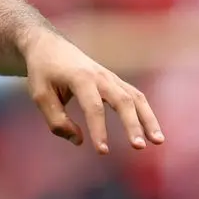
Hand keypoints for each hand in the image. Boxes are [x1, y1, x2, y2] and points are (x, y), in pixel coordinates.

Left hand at [24, 29, 164, 154]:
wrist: (49, 46)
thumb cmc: (43, 72)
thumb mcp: (40, 94)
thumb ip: (56, 120)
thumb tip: (79, 141)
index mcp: (80, 77)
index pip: (93, 107)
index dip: (99, 130)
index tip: (103, 152)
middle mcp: (100, 76)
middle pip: (123, 100)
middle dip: (133, 124)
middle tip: (139, 146)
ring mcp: (111, 77)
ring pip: (136, 97)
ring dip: (148, 119)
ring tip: (158, 141)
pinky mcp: (115, 81)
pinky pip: (136, 96)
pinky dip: (146, 113)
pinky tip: (152, 132)